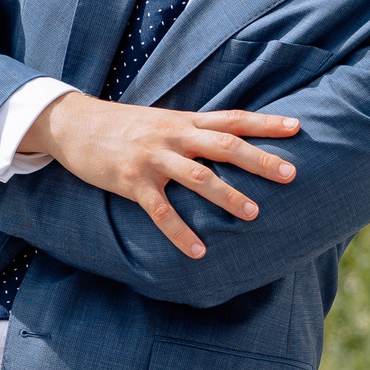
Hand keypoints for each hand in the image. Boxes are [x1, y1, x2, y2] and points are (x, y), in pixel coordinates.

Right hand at [19, 92, 299, 258]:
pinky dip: (179, 231)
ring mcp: (152, 157)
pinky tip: (197, 250)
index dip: (265, 123)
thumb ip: (191, 130)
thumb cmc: (121, 125)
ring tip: (253, 214)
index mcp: (183, 121)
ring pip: (197, 177)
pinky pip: (160, 210)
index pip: (232, 119)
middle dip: (258, 160)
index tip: (296, 128)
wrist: (73, 122)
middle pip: (224, 145)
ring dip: (227, 195)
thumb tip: (227, 143)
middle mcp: (173, 135)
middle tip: (290, 175)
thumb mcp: (160, 120)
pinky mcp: (131, 180)